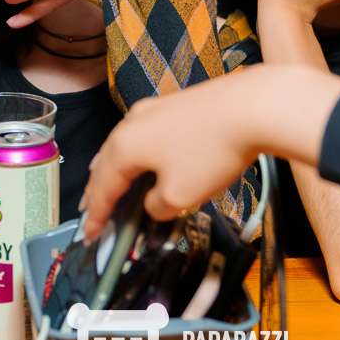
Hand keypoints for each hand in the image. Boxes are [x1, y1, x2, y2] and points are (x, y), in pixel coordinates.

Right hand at [80, 65, 339, 240]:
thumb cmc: (210, 153)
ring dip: (114, 166)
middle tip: (88, 208)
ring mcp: (154, 109)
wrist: (252, 106)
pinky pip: (145, 134)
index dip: (96, 215)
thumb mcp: (180, 195)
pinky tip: (144, 155)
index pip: (103, 188)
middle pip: (106, 161)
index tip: (88, 235)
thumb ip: (158, 206)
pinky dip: (137, 152)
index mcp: (124, 147)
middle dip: (97, 188)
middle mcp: (132, 124)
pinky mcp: (176, 104)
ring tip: (107, 179)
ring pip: (124, 143)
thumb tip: (154, 202)